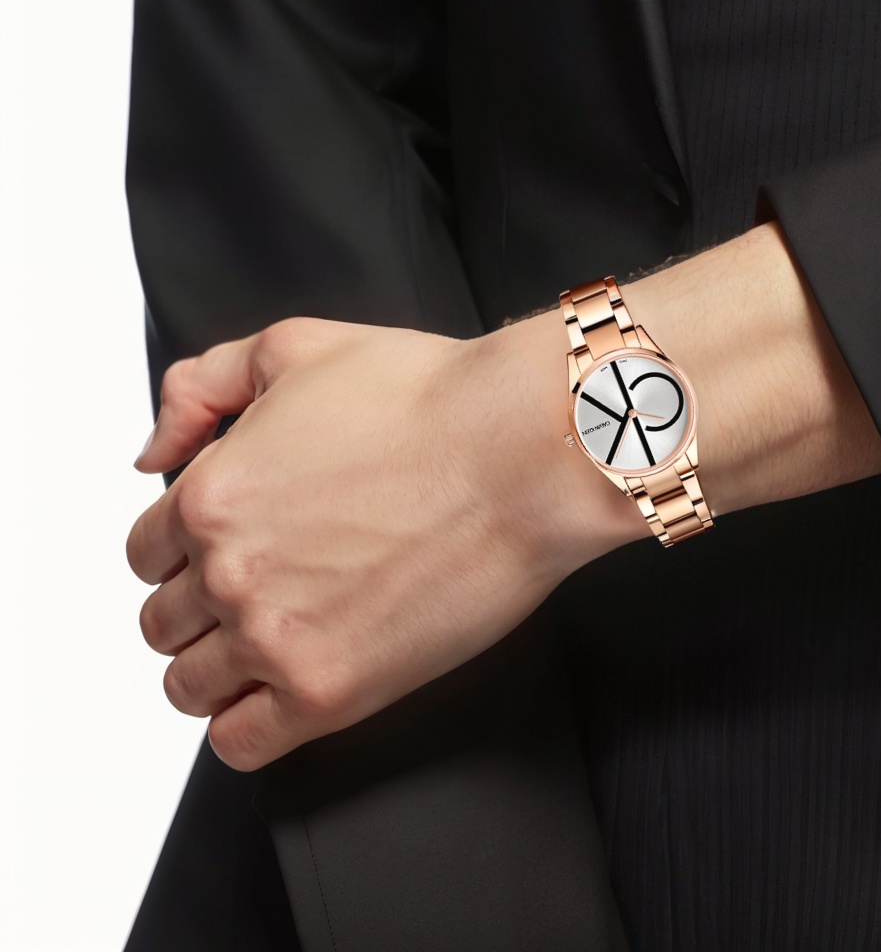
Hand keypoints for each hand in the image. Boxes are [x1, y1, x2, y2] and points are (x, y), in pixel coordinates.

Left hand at [127, 316, 639, 771]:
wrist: (523, 450)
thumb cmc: (433, 398)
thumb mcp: (296, 347)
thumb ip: (200, 386)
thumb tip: (152, 450)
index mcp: (210, 494)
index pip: (146, 553)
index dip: (186, 548)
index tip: (224, 550)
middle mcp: (228, 572)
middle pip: (163, 623)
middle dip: (201, 606)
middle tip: (260, 590)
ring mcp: (274, 638)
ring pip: (188, 688)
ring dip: (218, 668)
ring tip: (272, 643)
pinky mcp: (329, 692)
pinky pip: (239, 743)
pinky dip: (247, 725)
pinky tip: (283, 692)